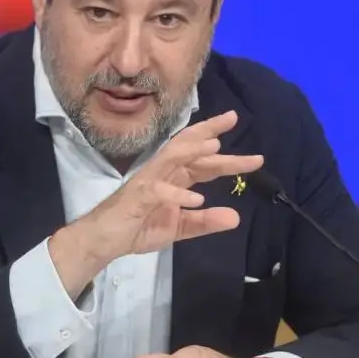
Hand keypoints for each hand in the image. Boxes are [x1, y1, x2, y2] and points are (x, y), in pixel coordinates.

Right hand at [49, 111, 263, 294]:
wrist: (104, 240)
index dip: (225, 156)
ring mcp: (149, 182)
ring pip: (171, 158)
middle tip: (233, 118)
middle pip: (188, 148)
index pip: (202, 162)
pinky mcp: (137, 196)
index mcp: (174, 179)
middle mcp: (163, 173)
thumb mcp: (178, 228)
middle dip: (210, 133)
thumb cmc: (138, 227)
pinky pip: (159, 191)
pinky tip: (196, 199)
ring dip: (192, 151)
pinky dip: (177, 194)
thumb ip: (204, 222)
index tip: (254, 155)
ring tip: (214, 147)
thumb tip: (236, 217)